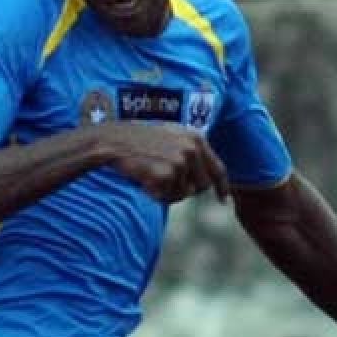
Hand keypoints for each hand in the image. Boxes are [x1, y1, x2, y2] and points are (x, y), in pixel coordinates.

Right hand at [95, 123, 230, 203]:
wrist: (113, 141)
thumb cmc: (137, 141)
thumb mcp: (169, 137)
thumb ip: (189, 152)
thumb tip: (203, 179)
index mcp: (196, 138)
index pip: (217, 168)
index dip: (221, 186)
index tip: (223, 199)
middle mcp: (192, 149)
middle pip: (202, 186)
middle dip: (186, 189)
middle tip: (164, 182)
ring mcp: (181, 161)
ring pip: (184, 194)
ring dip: (168, 192)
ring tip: (150, 176)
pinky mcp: (168, 173)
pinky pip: (168, 197)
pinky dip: (156, 194)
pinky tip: (144, 180)